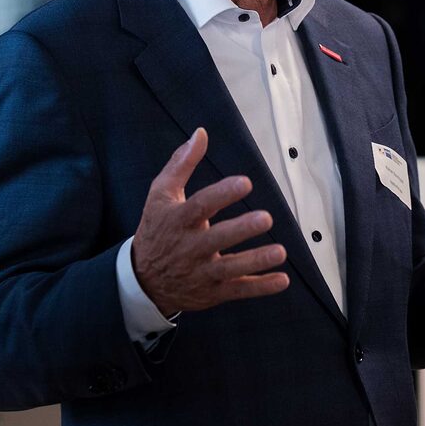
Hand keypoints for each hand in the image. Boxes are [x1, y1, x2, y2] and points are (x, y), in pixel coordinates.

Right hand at [132, 128, 289, 316]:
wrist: (142, 279)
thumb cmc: (158, 228)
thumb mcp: (161, 194)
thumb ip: (181, 164)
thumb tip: (200, 133)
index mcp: (178, 221)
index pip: (200, 206)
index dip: (222, 195)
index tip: (245, 183)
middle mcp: (189, 248)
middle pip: (216, 239)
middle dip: (241, 230)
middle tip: (266, 218)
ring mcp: (201, 272)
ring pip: (230, 268)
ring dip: (256, 261)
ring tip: (280, 252)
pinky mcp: (212, 292)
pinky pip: (238, 290)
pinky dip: (261, 287)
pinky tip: (282, 280)